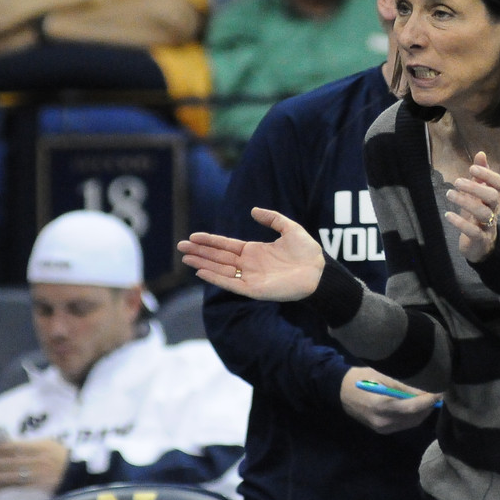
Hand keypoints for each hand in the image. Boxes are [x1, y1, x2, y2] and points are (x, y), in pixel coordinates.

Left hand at [0, 439, 68, 499]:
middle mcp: (37, 459)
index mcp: (39, 447)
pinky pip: (19, 485)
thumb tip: (11, 444)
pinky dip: (7, 485)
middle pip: (10, 461)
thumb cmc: (59, 455)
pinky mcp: (37, 485)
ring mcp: (37, 473)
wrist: (74, 471)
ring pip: (12, 474)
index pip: (14, 447)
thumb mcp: (48, 444)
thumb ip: (31, 444)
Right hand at [178, 207, 324, 301]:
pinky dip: (216, 278)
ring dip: (203, 263)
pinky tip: (202, 271)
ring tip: (186, 258)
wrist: (319, 270)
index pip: (226, 245)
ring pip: (221, 269)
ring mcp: (250, 277)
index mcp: (254, 250)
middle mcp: (249, 264)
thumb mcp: (289, 228)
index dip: (210, 241)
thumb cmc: (307, 251)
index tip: (193, 236)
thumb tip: (253, 210)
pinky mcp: (254, 290)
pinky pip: (231, 284)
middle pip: (219, 257)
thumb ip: (272, 218)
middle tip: (180, 246)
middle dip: (200, 251)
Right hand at [341, 367, 439, 433]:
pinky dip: (414, 415)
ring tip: (429, 397)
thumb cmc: (361, 378)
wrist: (340, 392)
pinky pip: (405, 424)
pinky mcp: (382, 430)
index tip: (441, 389)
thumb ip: (403, 382)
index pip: (414, 406)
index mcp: (382, 405)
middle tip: (437, 391)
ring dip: (423, 411)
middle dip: (429, 405)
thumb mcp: (381, 374)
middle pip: (416, 416)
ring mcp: (383, 428)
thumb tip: (426, 385)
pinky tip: (416, 404)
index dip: (430, 399)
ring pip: (412, 422)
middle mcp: (384, 421)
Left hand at [444, 151, 499, 262]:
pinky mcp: (479, 239)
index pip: (498, 183)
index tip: (471, 169)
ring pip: (483, 212)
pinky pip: (473, 231)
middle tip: (456, 182)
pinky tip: (448, 214)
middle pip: (493, 196)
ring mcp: (487, 225)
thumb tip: (481, 153)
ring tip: (449, 194)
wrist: (481, 246)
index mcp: (492, 198)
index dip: (487, 174)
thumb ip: (480, 176)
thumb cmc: (477, 216)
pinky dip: (460, 222)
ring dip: (465, 202)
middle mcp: (492, 210)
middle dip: (475, 187)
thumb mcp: (477, 195)